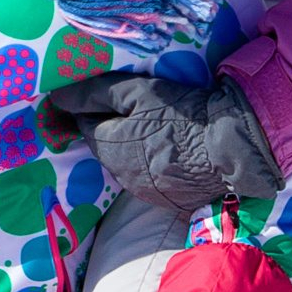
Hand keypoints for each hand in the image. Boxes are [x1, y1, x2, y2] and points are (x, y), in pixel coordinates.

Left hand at [36, 70, 285, 213]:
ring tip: (156, 126)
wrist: (234, 146)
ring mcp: (145, 192)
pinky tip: (170, 149)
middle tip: (134, 107)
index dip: (90, 107)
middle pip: (105, 146)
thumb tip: (57, 97)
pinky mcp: (169, 200)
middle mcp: (120, 177)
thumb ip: (94, 93)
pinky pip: (149, 178)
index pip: (83, 125)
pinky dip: (153, 163)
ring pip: (126, 164)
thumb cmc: (183, 113)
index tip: (102, 94)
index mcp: (108, 149)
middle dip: (111, 128)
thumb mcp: (137, 91)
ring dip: (132, 147)